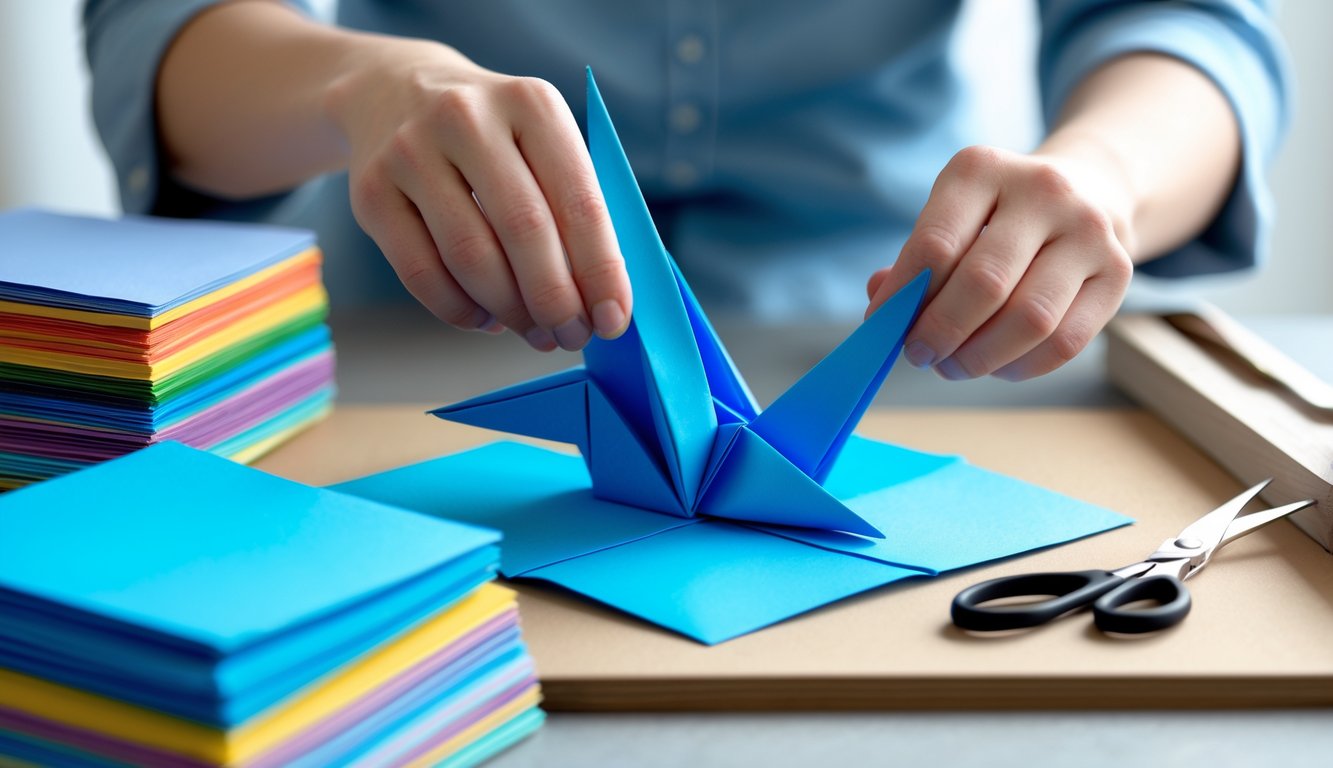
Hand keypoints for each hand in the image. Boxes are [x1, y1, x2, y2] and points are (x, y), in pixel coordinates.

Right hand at [327, 40, 630, 350]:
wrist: (392, 92)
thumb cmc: (492, 136)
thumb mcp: (539, 141)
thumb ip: (572, 208)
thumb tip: (599, 301)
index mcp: (530, 104)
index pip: (578, 200)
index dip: (600, 270)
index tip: (613, 320)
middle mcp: (467, 119)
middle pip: (524, 231)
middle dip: (556, 300)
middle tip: (572, 336)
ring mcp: (410, 153)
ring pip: (471, 259)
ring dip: (511, 312)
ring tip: (534, 332)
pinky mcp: (370, 193)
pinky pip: (422, 275)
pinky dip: (461, 311)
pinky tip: (486, 318)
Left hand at [865, 144, 1134, 380]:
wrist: (1086, 190)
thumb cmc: (995, 217)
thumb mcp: (950, 217)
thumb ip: (913, 263)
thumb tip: (882, 311)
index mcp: (982, 169)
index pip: (935, 245)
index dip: (904, 297)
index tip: (884, 327)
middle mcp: (1042, 191)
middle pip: (984, 284)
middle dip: (941, 333)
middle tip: (919, 355)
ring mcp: (1088, 230)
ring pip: (1030, 319)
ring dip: (980, 357)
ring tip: (953, 366)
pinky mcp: (1118, 271)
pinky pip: (1066, 342)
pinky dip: (1021, 367)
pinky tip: (997, 366)